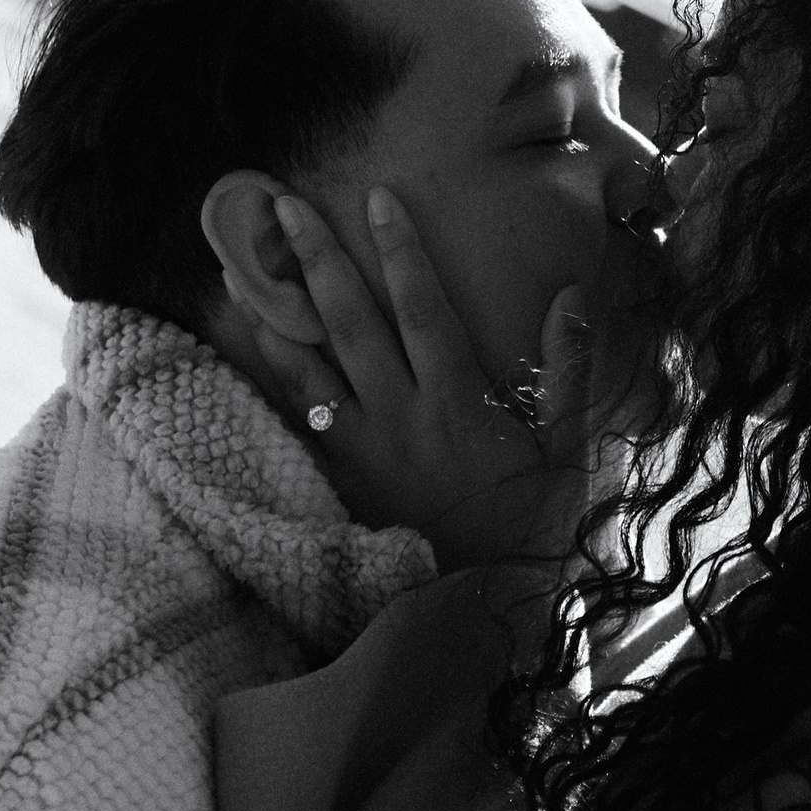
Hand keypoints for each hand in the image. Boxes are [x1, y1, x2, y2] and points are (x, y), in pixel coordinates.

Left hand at [227, 186, 597, 577]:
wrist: (482, 612)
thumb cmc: (533, 527)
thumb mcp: (568, 449)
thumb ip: (569, 369)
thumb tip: (574, 294)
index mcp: (457, 405)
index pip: (424, 310)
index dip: (401, 251)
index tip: (377, 198)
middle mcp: (400, 420)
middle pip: (350, 325)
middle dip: (316, 260)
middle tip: (282, 204)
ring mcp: (361, 454)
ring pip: (306, 371)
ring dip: (271, 315)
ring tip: (236, 266)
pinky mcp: (339, 483)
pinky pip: (293, 423)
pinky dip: (268, 380)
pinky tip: (246, 348)